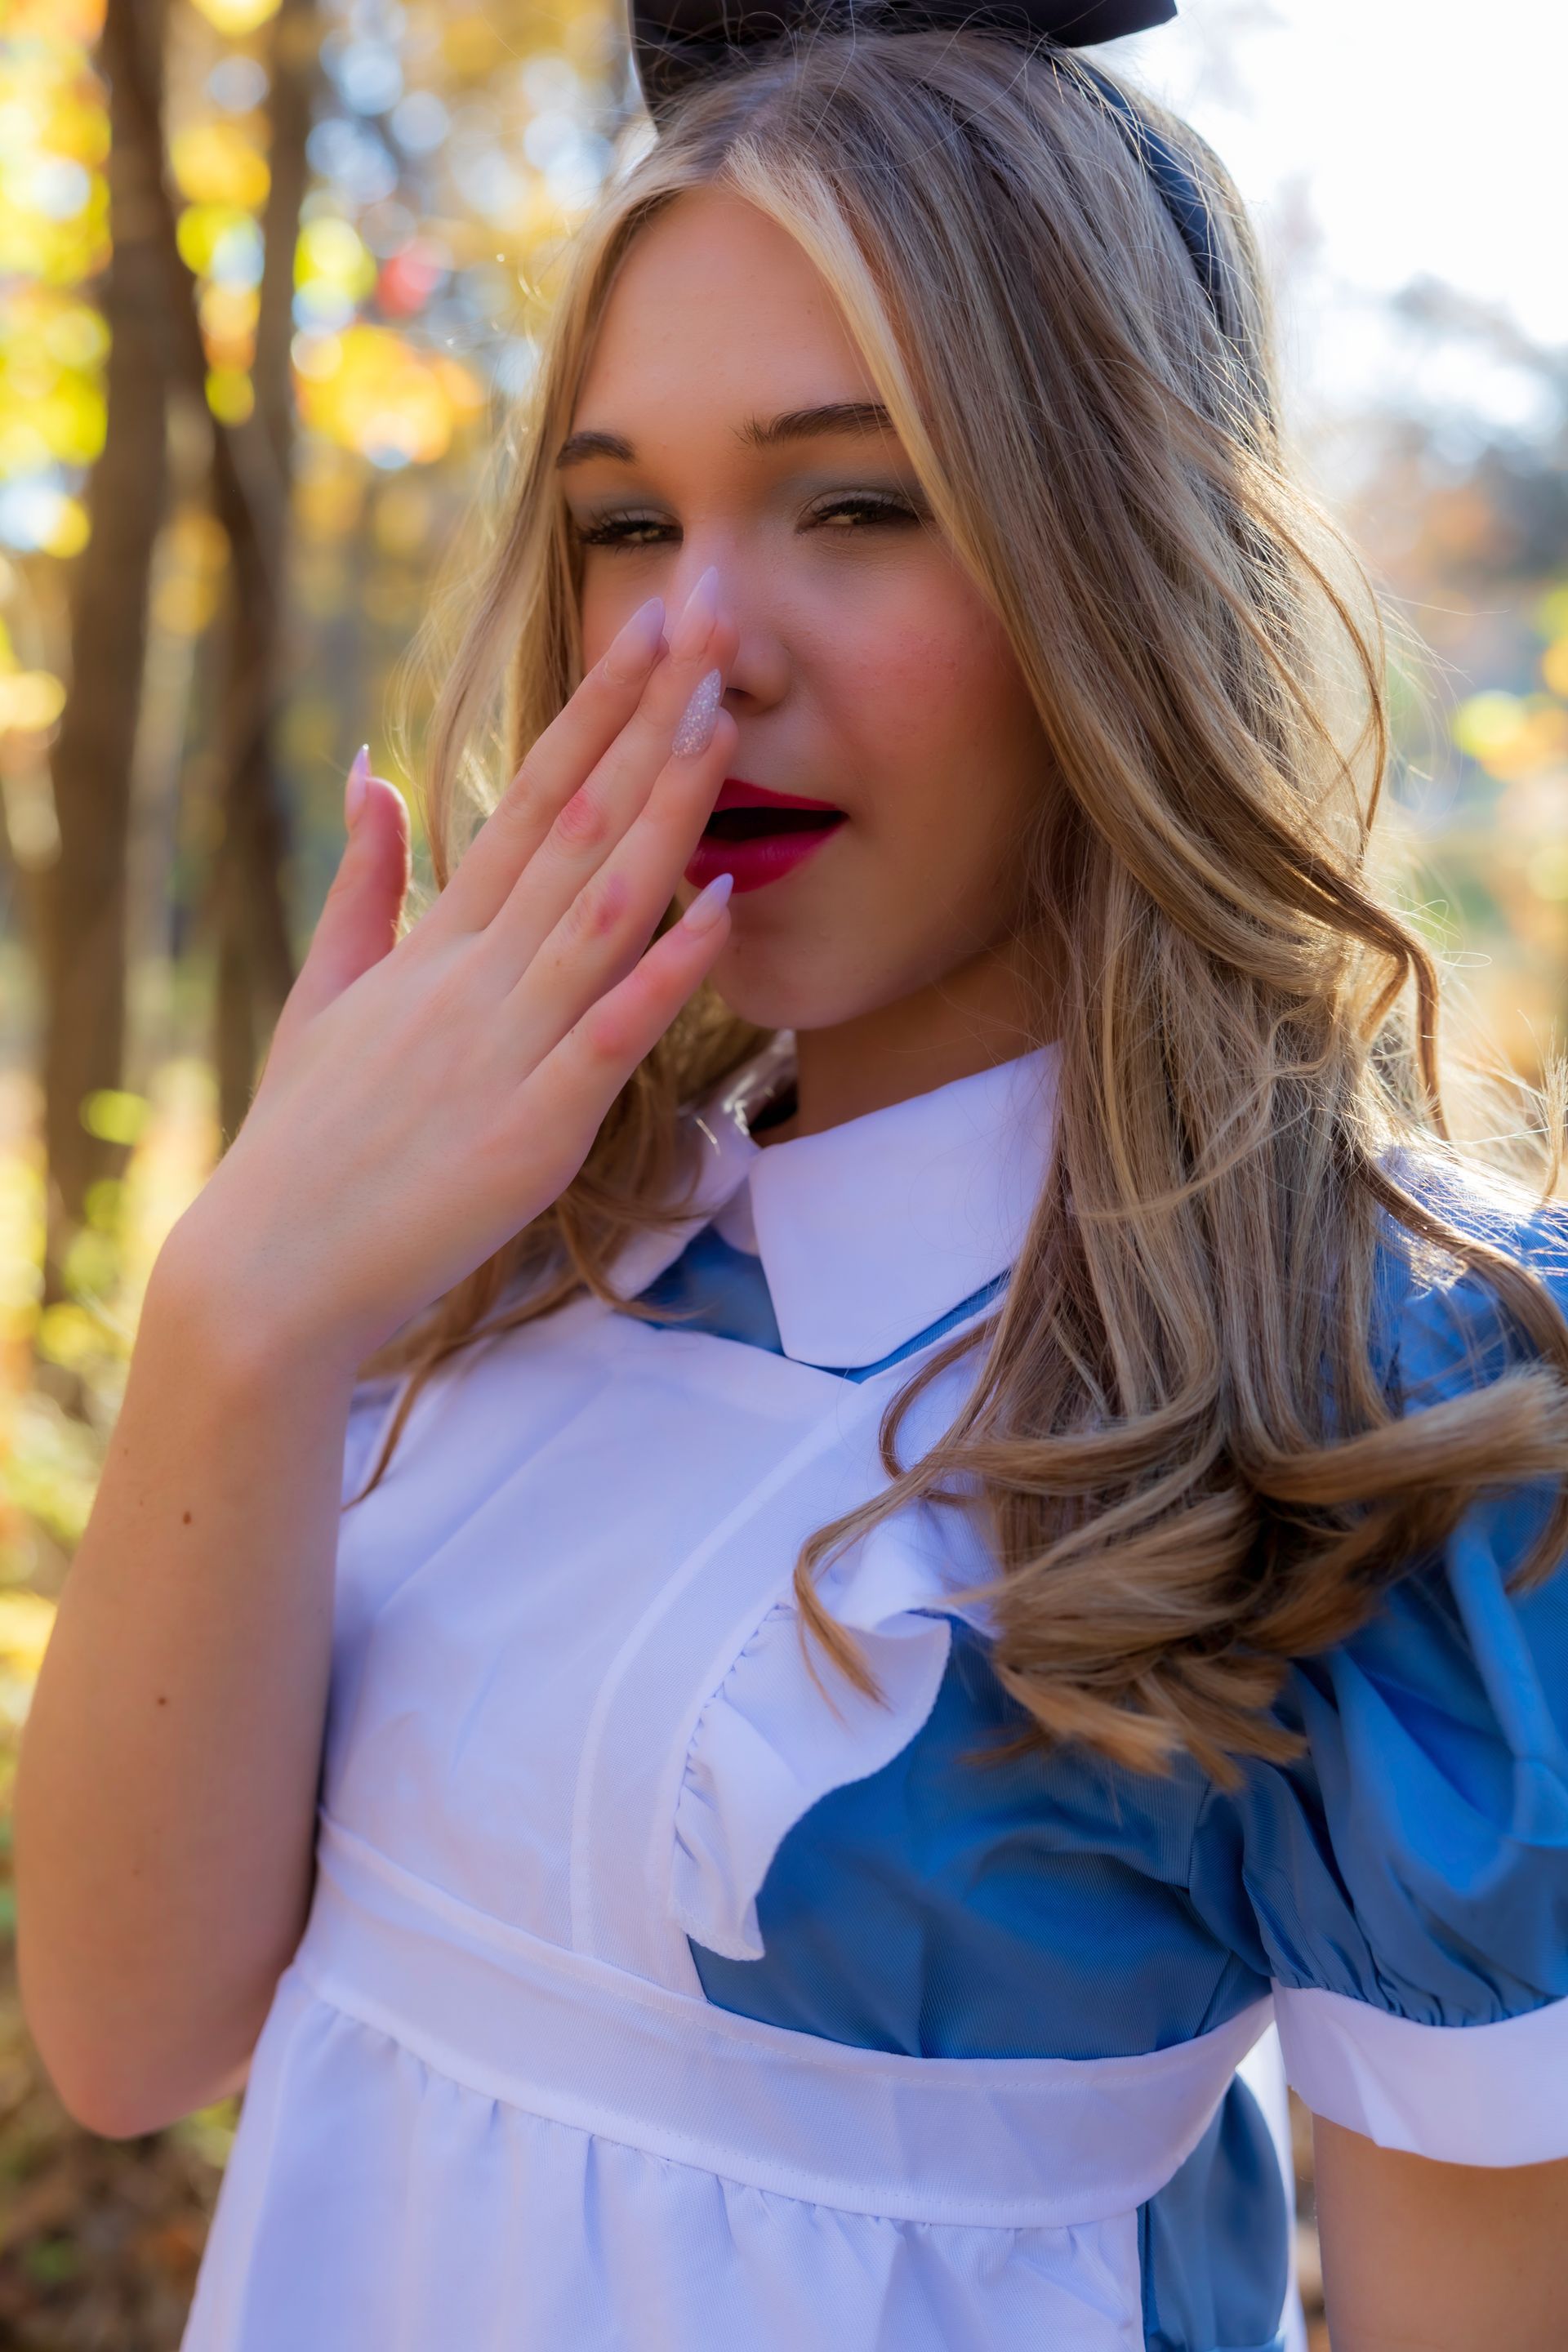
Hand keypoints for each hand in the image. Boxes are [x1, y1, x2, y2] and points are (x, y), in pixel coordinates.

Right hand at [166, 569, 738, 1369]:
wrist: (271, 1270)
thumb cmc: (305, 1139)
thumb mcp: (325, 993)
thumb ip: (364, 882)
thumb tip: (373, 770)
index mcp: (438, 942)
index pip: (530, 797)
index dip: (597, 709)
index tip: (653, 627)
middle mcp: (475, 975)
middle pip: (578, 825)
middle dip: (650, 719)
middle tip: (718, 619)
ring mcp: (505, 1047)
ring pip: (601, 909)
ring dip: (667, 813)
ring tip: (725, 721)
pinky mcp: (531, 1129)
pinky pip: (608, 1036)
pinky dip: (663, 972)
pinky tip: (716, 908)